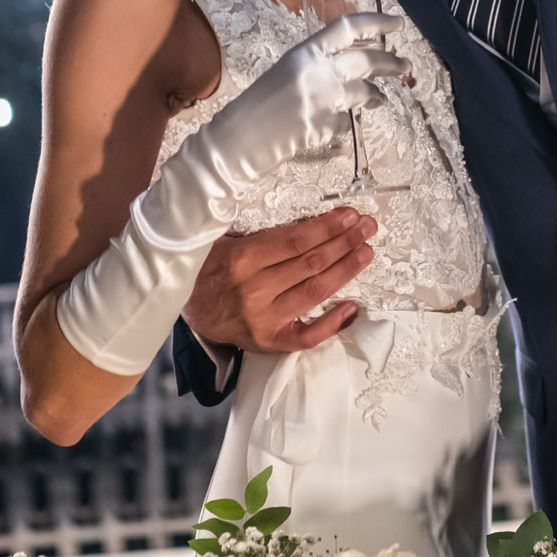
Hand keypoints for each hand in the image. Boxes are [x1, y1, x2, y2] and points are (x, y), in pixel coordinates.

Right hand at [187, 207, 378, 353]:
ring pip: (314, 291)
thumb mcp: (222, 242)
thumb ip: (258, 234)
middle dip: (344, 242)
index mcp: (241, 260)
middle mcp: (254, 290)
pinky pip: (307, 335)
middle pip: (310, 263)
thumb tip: (307, 221)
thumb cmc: (209, 270)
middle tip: (367, 227)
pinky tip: (352, 306)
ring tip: (366, 252)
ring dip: (345, 270)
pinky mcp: (270, 341)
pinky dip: (332, 323)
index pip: (294, 240)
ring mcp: (264, 319)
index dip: (326, 227)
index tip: (349, 215)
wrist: (189, 312)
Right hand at [206, 12, 408, 184]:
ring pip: (365, 92)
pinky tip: (332, 128)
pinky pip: (348, 123)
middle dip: (392, 62)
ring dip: (376, 97)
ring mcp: (323, 99)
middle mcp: (317, 70)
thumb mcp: (287, 73)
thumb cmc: (257, 105)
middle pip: (367, 59)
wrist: (236, 139)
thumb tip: (351, 69)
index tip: (398, 23)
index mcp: (305, 51)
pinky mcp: (326, 127)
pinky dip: (345, 125)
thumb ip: (318, 66)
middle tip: (406, 66)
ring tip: (379, 100)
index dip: (377, 22)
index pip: (349, 27)